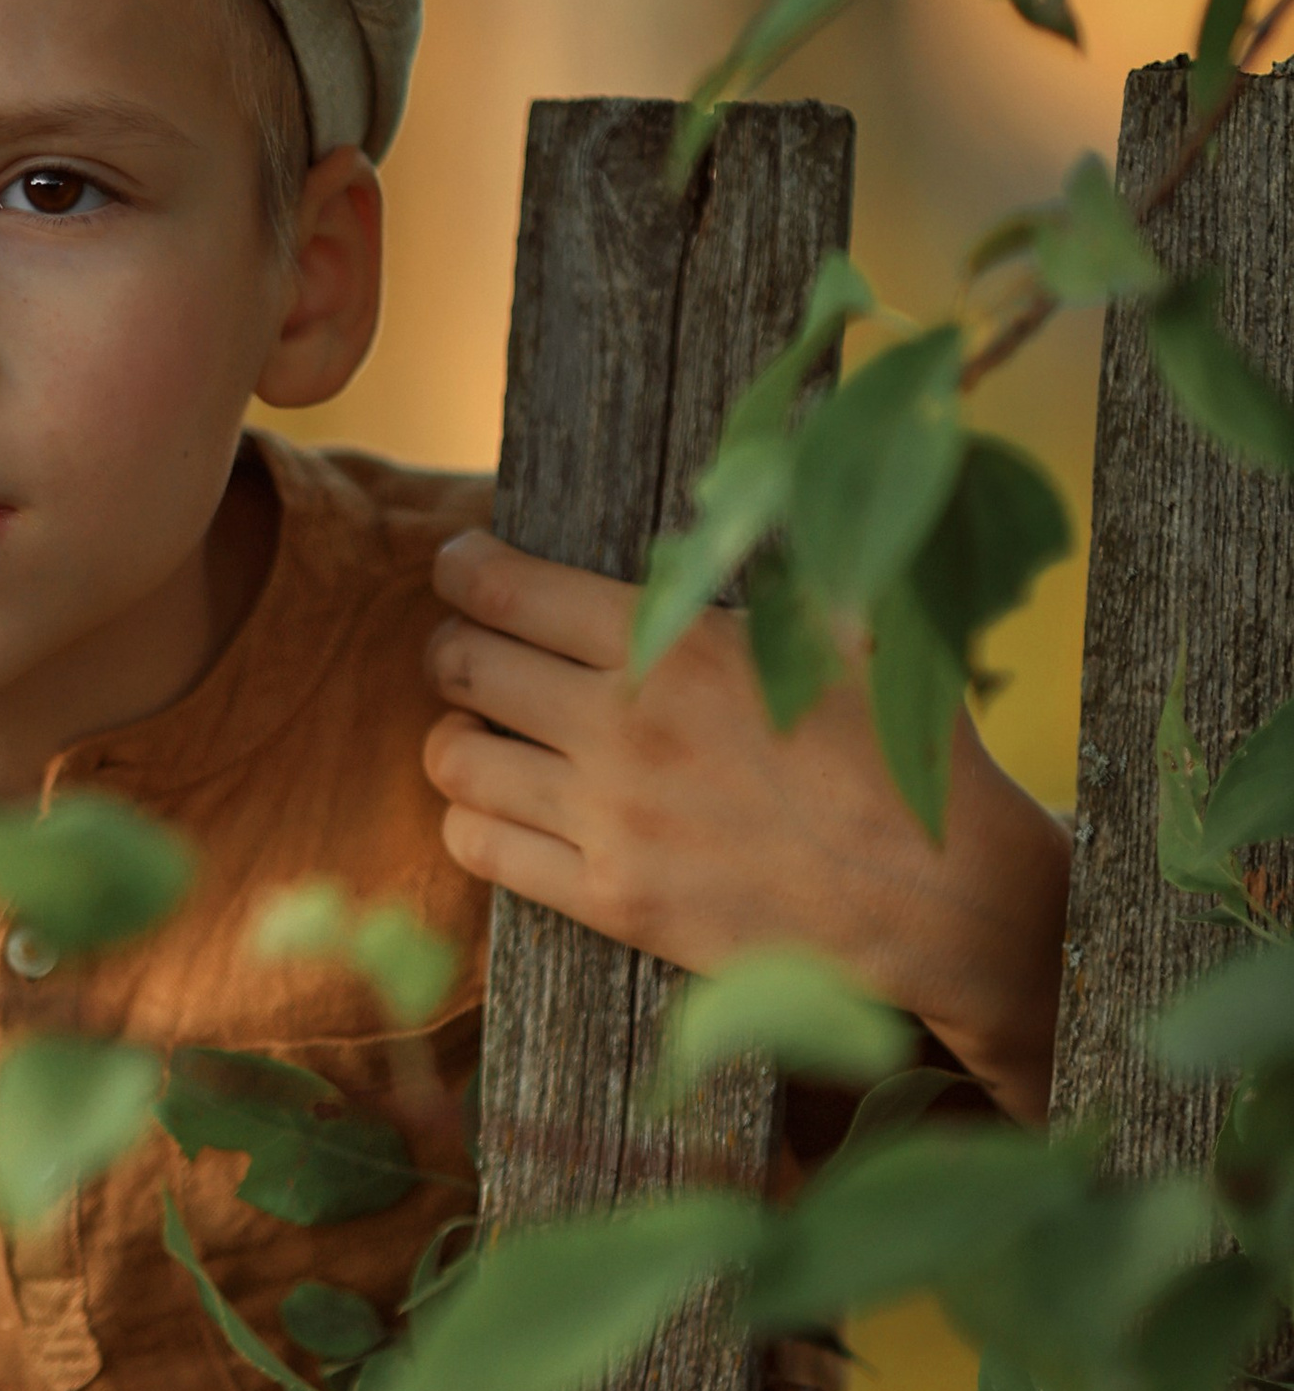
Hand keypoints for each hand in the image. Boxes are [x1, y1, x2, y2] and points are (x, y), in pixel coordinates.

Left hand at [422, 528, 1071, 1123]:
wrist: (940, 899)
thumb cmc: (900, 753)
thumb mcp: (842, 628)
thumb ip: (769, 564)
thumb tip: (739, 491)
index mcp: (677, 645)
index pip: (508, 589)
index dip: (465, 569)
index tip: (462, 567)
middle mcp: (624, 727)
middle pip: (462, 665)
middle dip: (451, 646)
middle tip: (466, 648)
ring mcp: (609, 819)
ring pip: (454, 759)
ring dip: (455, 734)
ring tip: (481, 729)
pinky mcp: (610, 900)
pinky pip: (481, 847)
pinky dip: (473, 817)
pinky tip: (503, 805)